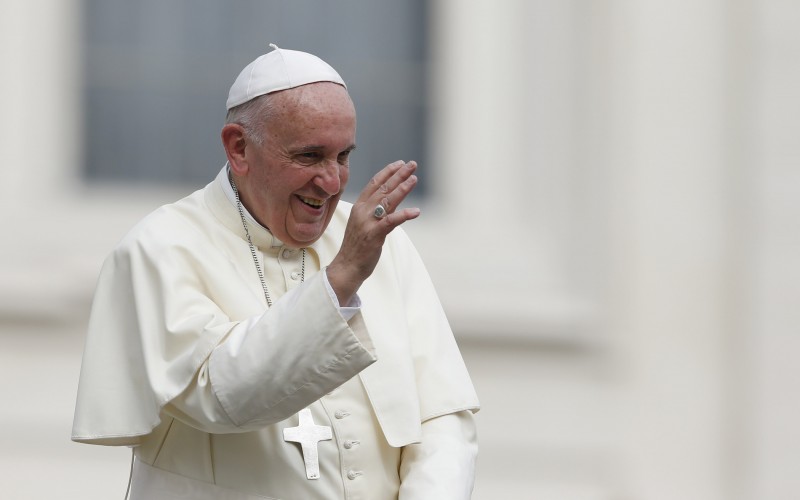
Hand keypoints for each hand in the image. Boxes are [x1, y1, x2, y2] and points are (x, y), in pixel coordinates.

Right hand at [327, 160, 419, 304]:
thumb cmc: (357, 245)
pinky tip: (416, 211)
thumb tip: (392, 199)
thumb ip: (377, 210)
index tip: (400, 163)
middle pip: (383, 188)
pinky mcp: (374, 234)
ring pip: (388, 200)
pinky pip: (391, 221)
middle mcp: (362, 211)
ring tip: (414, 179)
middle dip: (399, 174)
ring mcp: (368, 222)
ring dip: (402, 188)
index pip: (374, 183)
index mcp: (359, 206)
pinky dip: (404, 215)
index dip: (388, 172)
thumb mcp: (365, 222)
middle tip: (412, 164)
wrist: (347, 266)